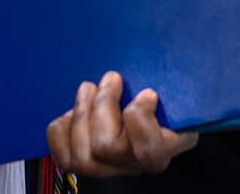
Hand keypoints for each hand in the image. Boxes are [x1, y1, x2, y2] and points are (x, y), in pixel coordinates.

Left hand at [46, 71, 196, 179]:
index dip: (141, 117)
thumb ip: (172, 86)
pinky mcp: (84, 164)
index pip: (148, 149)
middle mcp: (135, 163)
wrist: (149, 116)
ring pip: (83, 155)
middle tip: (110, 80)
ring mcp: (108, 168)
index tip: (147, 93)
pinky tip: (74, 113)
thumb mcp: (177, 92)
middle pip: (106, 147)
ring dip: (81, 113)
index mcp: (165, 148)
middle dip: (102, 105)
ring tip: (88, 89)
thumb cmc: (166, 99)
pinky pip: (64, 154)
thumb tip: (161, 71)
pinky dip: (63, 130)